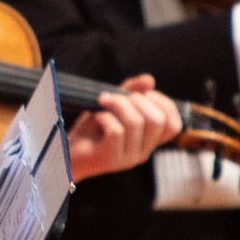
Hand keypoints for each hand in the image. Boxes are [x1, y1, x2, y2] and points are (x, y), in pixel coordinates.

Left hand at [64, 76, 184, 178]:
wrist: (64, 153)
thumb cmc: (90, 130)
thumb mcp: (113, 107)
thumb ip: (131, 92)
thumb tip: (149, 79)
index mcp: (148, 141)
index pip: (174, 126)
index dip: (165, 104)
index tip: (146, 93)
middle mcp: (143, 152)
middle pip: (157, 121)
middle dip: (138, 100)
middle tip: (117, 96)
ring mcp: (128, 157)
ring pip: (136, 123)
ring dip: (119, 104)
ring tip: (103, 100)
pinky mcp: (111, 159)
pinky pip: (116, 131)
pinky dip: (105, 117)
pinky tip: (97, 117)